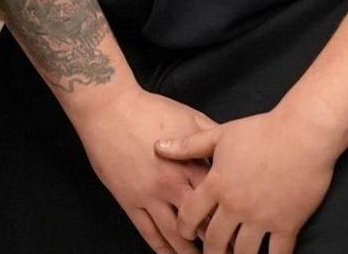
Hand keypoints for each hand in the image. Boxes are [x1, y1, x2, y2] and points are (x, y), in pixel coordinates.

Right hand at [70, 86, 217, 253]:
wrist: (108, 108)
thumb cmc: (148, 109)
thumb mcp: (189, 117)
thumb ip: (211, 137)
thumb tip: (232, 150)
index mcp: (188, 166)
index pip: (217, 201)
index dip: (230, 218)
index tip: (239, 229)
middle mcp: (171, 186)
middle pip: (199, 224)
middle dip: (216, 242)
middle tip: (226, 251)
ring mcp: (148, 196)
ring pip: (174, 236)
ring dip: (189, 252)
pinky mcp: (129, 200)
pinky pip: (147, 232)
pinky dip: (161, 248)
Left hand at [163, 109, 339, 253]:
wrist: (303, 133)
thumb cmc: (262, 130)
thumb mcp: (220, 134)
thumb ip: (188, 146)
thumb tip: (158, 147)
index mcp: (217, 184)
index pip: (190, 214)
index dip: (183, 227)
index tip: (183, 234)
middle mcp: (236, 205)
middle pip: (214, 240)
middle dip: (208, 252)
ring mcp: (262, 217)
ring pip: (243, 251)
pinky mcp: (287, 223)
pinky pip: (277, 253)